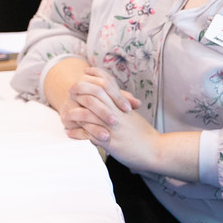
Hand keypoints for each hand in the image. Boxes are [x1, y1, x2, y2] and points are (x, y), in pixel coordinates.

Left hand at [66, 67, 200, 180]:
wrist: (157, 151)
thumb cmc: (145, 135)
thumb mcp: (134, 117)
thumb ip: (124, 107)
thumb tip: (119, 100)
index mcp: (123, 106)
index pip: (108, 83)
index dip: (96, 74)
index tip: (86, 71)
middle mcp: (117, 113)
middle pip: (95, 94)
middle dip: (80, 90)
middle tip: (70, 91)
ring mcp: (112, 127)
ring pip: (88, 114)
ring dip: (74, 114)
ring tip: (65, 115)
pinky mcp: (110, 142)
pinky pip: (89, 135)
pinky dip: (77, 133)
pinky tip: (70, 133)